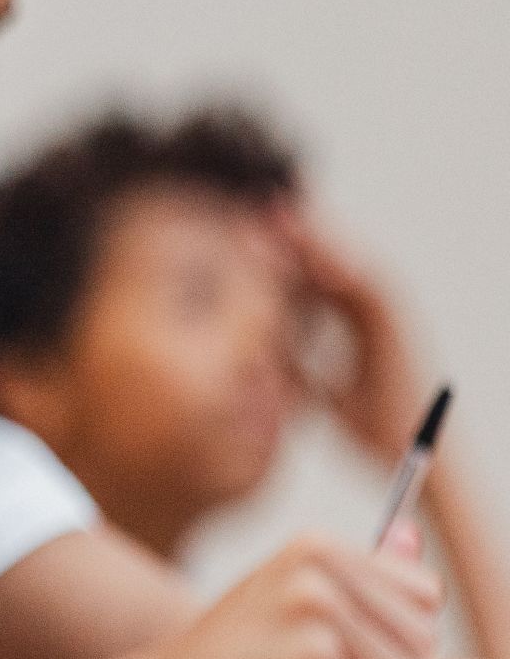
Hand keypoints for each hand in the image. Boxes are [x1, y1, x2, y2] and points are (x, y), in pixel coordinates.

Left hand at [283, 206, 433, 462]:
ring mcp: (390, 317)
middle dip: (298, 234)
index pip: (316, 278)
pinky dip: (345, 270)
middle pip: (332, 263)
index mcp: (356, 323)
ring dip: (318, 240)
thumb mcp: (320, 391)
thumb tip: (260, 362)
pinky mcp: (402, 327)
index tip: (246, 230)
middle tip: (258, 204)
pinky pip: (372, 290)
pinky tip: (313, 255)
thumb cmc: (372, 427)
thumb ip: (297, 369)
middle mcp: (374, 314)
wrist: (412, 454)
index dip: (284, 253)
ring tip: (281, 214)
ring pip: (351, 267)